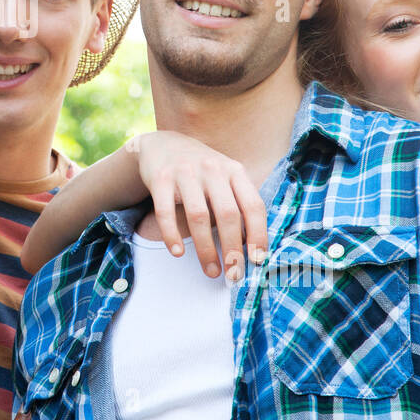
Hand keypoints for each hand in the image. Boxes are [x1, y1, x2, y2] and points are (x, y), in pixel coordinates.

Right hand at [128, 131, 266, 279]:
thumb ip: (239, 203)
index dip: (258, 235)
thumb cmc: (201, 171)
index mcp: (234, 171)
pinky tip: (177, 253)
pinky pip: (166, 212)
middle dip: (232, 249)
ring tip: (211, 271)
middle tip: (234, 275)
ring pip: (198, 216)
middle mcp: (212, 169)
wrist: (163, 144)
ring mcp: (185, 172)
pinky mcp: (160, 179)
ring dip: (205, 249)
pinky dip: (172, 235)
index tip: (257, 261)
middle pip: (227, 214)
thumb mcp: (225, 177)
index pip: (253, 206)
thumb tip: (253, 248)